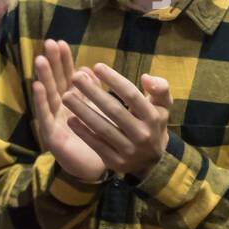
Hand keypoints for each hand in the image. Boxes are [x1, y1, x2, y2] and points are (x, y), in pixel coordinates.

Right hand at [32, 39, 106, 181]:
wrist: (98, 168)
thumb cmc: (99, 138)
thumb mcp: (99, 111)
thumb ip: (94, 91)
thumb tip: (88, 68)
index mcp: (74, 102)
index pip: (68, 77)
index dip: (64, 61)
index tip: (61, 43)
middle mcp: (61, 110)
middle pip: (56, 82)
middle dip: (52, 63)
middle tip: (49, 43)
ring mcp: (55, 122)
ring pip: (49, 96)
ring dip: (44, 77)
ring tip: (40, 59)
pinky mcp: (52, 136)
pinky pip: (45, 116)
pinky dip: (41, 101)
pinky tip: (38, 86)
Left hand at [62, 64, 171, 178]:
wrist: (151, 161)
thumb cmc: (152, 124)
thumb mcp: (162, 107)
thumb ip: (160, 89)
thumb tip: (145, 77)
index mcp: (154, 118)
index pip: (132, 95)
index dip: (114, 80)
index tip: (97, 66)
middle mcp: (143, 135)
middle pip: (114, 110)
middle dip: (93, 92)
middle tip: (75, 77)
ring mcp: (130, 151)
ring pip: (102, 128)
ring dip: (82, 111)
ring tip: (66, 96)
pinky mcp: (117, 162)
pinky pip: (97, 145)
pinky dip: (83, 132)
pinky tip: (70, 119)